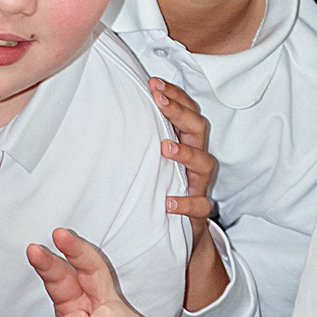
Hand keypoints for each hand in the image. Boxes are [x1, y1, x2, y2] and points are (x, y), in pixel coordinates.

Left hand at [150, 78, 229, 312]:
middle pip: (199, 129)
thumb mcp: (153, 162)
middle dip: (179, 111)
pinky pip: (199, 206)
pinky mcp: (198, 214)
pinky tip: (168, 202)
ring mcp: (199, 186)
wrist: (182, 235)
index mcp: (186, 144)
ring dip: (186, 153)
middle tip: (159, 99)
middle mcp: (195, 162)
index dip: (175, 95)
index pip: (188, 111)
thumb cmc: (163, 190)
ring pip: (205, 163)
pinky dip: (185, 203)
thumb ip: (143, 138)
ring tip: (165, 148)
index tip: (153, 82)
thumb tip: (111, 108)